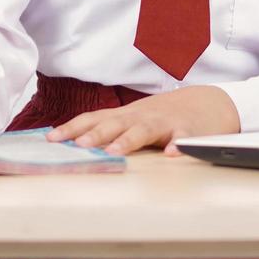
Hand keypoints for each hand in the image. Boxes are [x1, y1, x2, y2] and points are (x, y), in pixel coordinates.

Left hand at [46, 85, 240, 156]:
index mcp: (124, 116)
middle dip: (96, 135)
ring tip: (115, 152)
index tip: (50, 139)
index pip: (93, 119)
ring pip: (144, 130)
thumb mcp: (133, 119)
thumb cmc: (163, 116)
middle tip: (79, 147)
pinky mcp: (189, 130)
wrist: (207, 103)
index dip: (72, 128)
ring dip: (128, 141)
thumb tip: (71, 144)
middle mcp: (141, 116)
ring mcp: (165, 122)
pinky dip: (179, 146)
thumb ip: (108, 129)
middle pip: (115, 123)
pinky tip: (173, 155)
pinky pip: (183, 139)